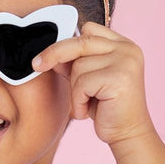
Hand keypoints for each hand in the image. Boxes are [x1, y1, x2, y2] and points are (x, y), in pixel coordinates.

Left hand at [31, 22, 154, 147]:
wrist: (127, 134)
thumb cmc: (106, 108)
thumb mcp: (87, 80)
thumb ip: (73, 63)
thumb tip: (48, 54)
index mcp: (122, 44)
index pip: (89, 29)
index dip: (66, 42)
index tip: (46, 56)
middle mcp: (127, 49)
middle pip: (81, 42)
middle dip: (54, 53)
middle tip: (36, 65)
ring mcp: (126, 62)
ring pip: (78, 67)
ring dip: (75, 90)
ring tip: (87, 103)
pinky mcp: (120, 78)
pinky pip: (82, 84)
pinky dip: (79, 101)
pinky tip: (89, 111)